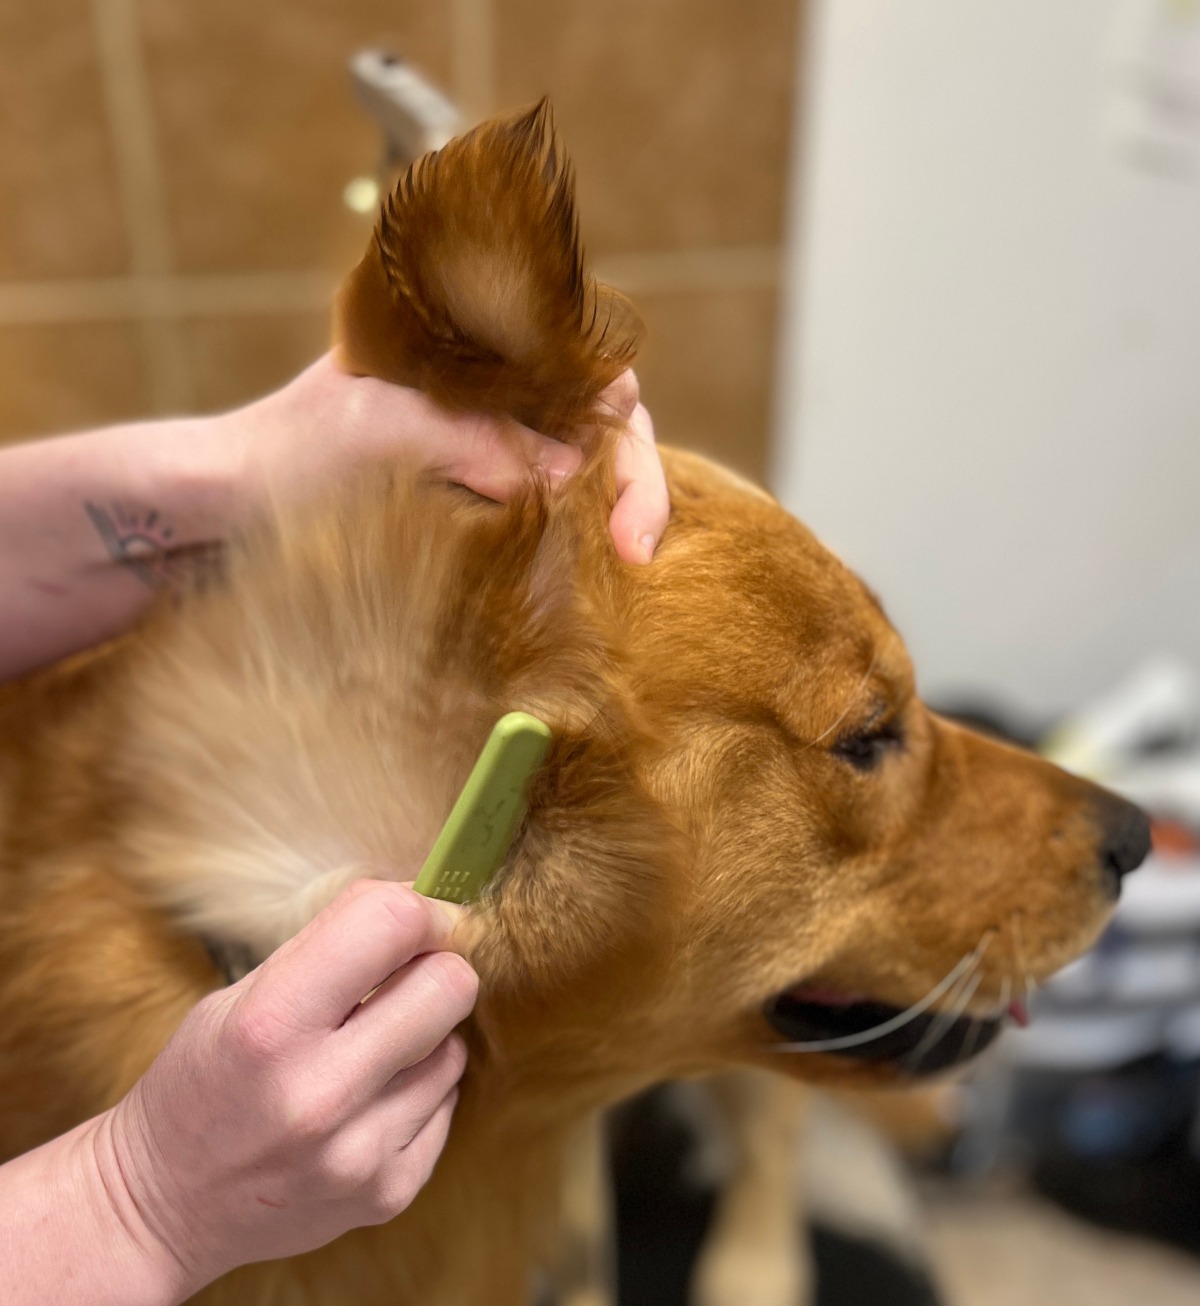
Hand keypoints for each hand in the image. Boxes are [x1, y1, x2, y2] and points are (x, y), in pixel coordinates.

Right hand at [99, 880, 476, 1293]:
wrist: (164, 1209)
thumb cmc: (202, 1084)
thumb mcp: (236, 998)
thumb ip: (329, 949)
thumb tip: (425, 905)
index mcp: (270, 1024)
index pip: (390, 922)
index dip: (419, 908)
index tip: (418, 916)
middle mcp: (321, 1092)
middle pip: (450, 985)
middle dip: (435, 969)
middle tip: (406, 979)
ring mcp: (359, 1153)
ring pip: (455, 1048)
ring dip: (425, 1038)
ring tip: (369, 1052)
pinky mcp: (388, 1195)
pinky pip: (446, 1106)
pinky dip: (419, 1094)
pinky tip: (369, 1103)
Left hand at [226, 353, 668, 563]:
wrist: (223, 506)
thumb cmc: (291, 451)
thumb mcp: (389, 432)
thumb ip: (484, 441)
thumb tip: (578, 469)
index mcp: (475, 343)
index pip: (589, 366)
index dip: (623, 427)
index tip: (623, 497)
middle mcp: (493, 388)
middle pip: (602, 422)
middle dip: (631, 481)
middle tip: (636, 551)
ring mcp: (485, 445)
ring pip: (580, 472)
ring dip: (606, 515)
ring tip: (620, 563)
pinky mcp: (472, 497)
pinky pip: (542, 512)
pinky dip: (566, 541)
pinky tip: (571, 577)